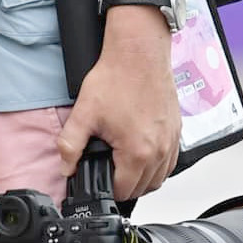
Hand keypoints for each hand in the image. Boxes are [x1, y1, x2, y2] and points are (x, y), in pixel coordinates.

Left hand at [56, 8, 180, 199]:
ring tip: (123, 163)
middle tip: (107, 168)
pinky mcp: (177, 131)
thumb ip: (70, 145)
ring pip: (159, 178)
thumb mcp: (84, 112)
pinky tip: (141, 152)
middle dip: (123, 185)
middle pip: (143, 188)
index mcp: (137, 152)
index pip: (123, 191)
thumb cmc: (117, 77)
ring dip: (141, 178)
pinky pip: (170, 162)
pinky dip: (157, 165)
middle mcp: (159, 150)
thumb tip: (66, 167)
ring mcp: (171, 141)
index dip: (106, 188)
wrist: (140, 51)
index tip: (98, 176)